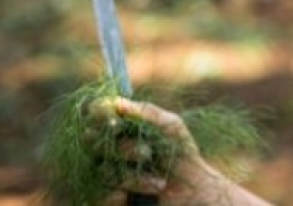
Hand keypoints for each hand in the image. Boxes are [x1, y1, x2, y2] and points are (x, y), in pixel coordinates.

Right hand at [101, 99, 270, 205]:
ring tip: (160, 182)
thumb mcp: (171, 127)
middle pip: (94, 142)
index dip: (100, 116)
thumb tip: (116, 102)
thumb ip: (147, 112)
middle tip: (147, 152)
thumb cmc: (181, 154)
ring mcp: (105, 173)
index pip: (97, 116)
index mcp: (120, 128)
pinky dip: (121, 192)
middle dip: (124, 148)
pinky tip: (137, 196)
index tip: (113, 120)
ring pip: (104, 169)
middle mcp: (108, 149)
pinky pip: (100, 194)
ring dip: (134, 175)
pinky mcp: (106, 197)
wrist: (192, 191)